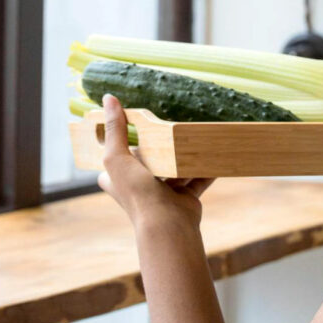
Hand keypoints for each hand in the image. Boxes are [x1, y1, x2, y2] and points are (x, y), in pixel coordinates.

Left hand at [97, 94, 214, 228]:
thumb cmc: (137, 192)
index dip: (119, 144)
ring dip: (184, 155)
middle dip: (158, 146)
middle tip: (168, 123)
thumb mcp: (116, 157)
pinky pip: (198, 178)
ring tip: (194, 134)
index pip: (113, 159)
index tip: (132, 125)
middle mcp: (139, 187)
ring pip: (175, 168)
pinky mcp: (185, 197)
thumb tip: (108, 98)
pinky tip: (214, 152)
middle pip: (148, 161)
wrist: (167, 224)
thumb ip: (115, 129)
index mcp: (118, 180)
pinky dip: (206, 167)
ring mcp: (163, 193)